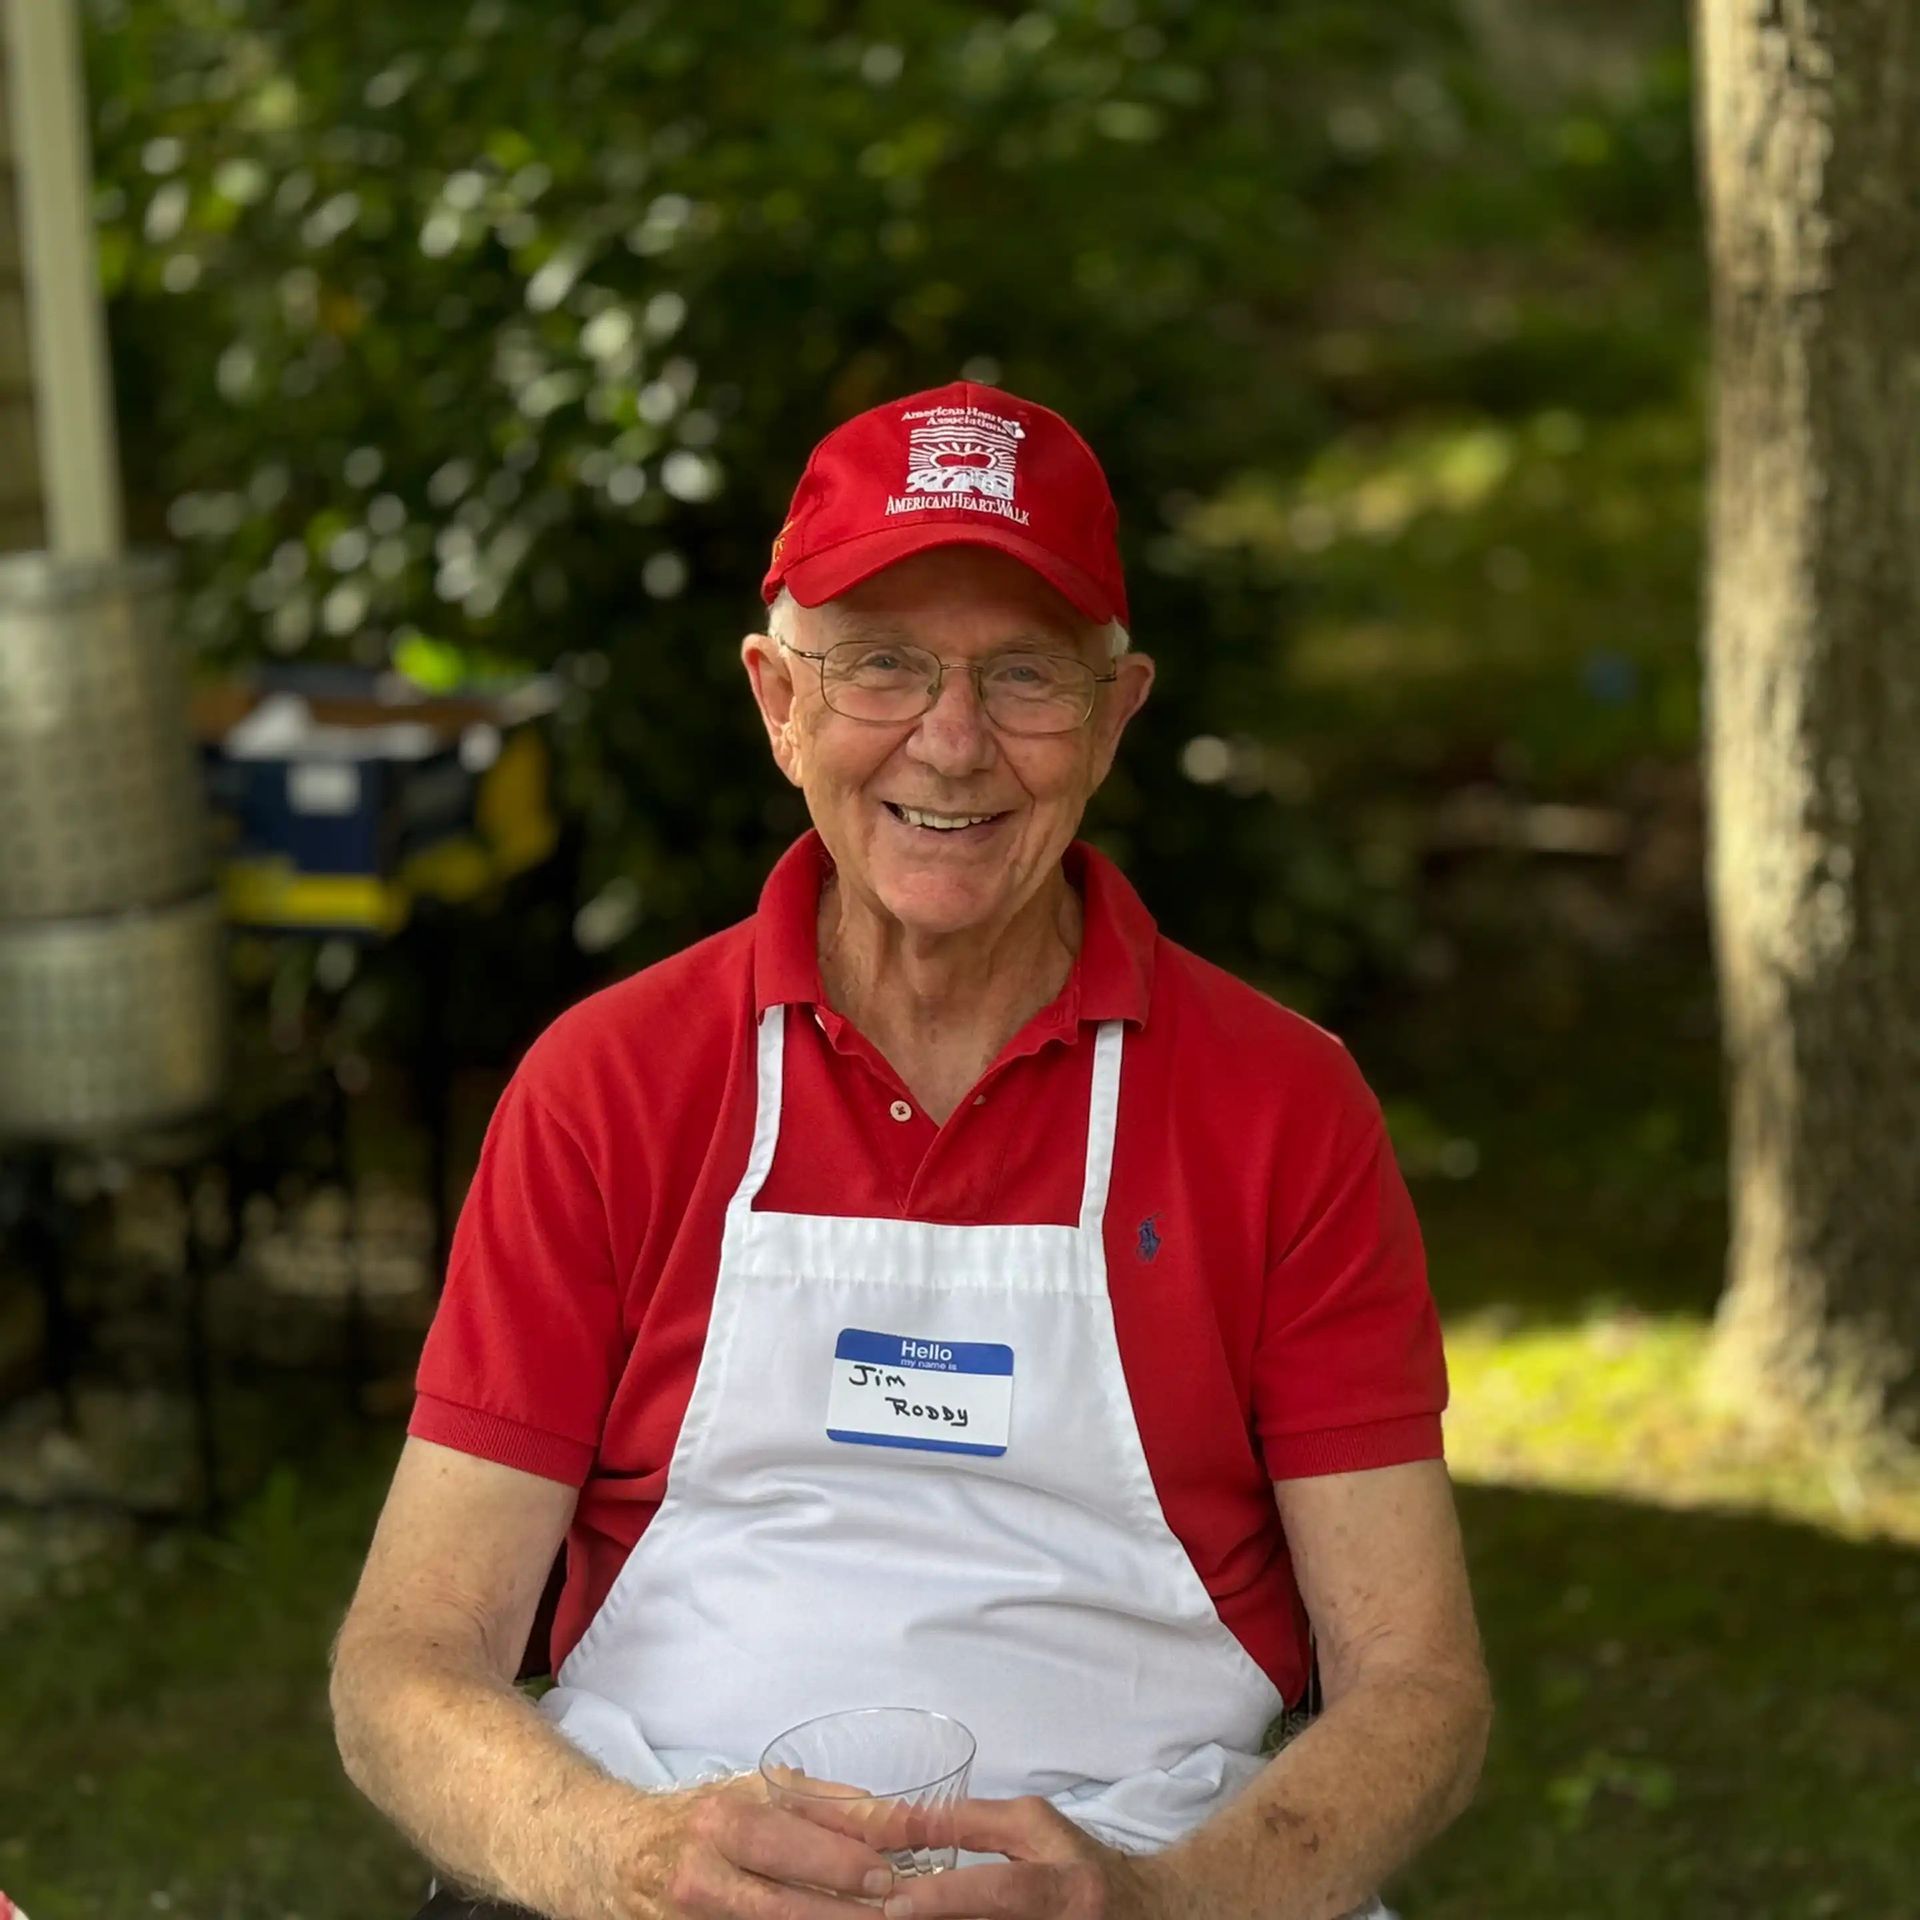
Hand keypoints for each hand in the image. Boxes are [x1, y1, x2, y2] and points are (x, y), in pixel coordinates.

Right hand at [601, 1772, 899, 1919]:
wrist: (616, 1856)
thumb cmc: (700, 1818)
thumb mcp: (756, 1794)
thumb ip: (826, 1806)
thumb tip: (898, 1820)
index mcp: (720, 1824)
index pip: (785, 1842)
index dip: (839, 1862)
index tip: (888, 1874)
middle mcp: (701, 1878)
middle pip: (779, 1907)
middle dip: (841, 1913)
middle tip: (894, 1913)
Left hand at [871, 1797, 1167, 1919]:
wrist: (1139, 1914)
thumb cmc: (1078, 1863)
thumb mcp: (1033, 1828)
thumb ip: (973, 1823)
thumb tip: (905, 1821)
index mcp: (1066, 1890)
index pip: (1002, 1893)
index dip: (948, 1899)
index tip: (897, 1902)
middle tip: (881, 1912)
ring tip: (884, 1918)